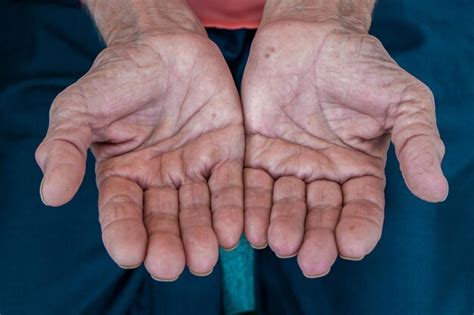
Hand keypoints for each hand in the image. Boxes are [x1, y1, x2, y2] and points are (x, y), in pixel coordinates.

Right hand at [36, 23, 243, 279]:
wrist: (164, 45)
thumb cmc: (119, 76)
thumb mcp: (81, 107)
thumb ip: (65, 147)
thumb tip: (51, 195)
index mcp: (123, 175)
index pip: (121, 211)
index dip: (124, 233)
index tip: (131, 255)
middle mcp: (160, 180)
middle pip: (163, 218)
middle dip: (167, 243)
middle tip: (172, 267)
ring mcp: (193, 169)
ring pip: (198, 209)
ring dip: (201, 234)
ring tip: (204, 259)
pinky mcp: (225, 154)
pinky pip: (228, 184)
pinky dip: (231, 207)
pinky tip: (233, 231)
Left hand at [242, 11, 447, 276]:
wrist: (311, 35)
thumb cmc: (360, 65)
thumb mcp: (402, 99)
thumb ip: (418, 141)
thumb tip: (436, 191)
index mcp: (359, 170)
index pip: (361, 208)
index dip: (358, 228)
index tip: (352, 246)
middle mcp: (322, 176)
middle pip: (319, 215)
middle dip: (316, 238)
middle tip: (310, 261)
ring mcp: (287, 166)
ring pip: (283, 205)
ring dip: (280, 226)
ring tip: (278, 243)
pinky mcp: (255, 153)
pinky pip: (251, 183)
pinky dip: (250, 203)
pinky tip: (248, 223)